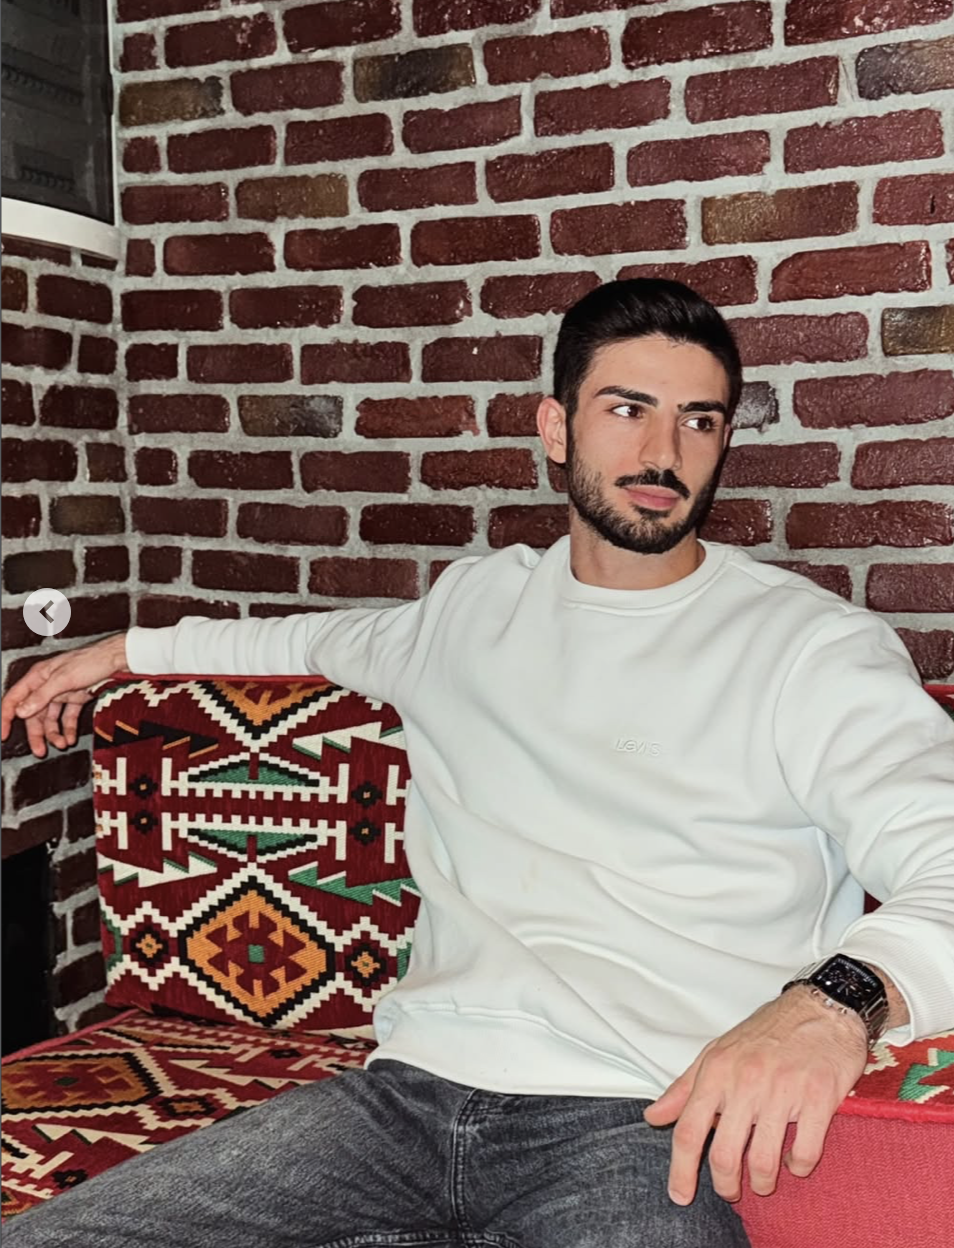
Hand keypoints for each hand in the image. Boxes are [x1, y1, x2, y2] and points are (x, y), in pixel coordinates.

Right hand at [1, 633, 128, 757]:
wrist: (118, 659)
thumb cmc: (90, 661)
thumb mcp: (63, 679)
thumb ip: (41, 696)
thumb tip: (21, 712)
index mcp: (38, 676)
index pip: (14, 698)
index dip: (6, 717)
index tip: (3, 734)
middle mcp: (47, 685)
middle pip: (33, 714)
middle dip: (37, 733)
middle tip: (40, 750)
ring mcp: (62, 692)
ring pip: (51, 718)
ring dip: (55, 733)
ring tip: (62, 744)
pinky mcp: (77, 697)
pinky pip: (68, 717)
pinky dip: (68, 728)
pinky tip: (71, 738)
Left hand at [643, 986, 868, 1204]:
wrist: (821, 1007)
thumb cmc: (766, 1032)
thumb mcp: (717, 1052)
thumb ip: (684, 1089)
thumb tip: (653, 1117)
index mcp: (717, 1071)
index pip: (689, 1130)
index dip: (681, 1170)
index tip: (680, 1196)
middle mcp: (746, 1081)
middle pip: (724, 1155)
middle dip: (726, 1185)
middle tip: (731, 1192)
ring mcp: (783, 1091)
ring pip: (764, 1161)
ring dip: (763, 1182)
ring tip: (764, 1181)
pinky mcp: (819, 1098)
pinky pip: (805, 1153)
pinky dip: (798, 1167)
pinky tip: (795, 1162)